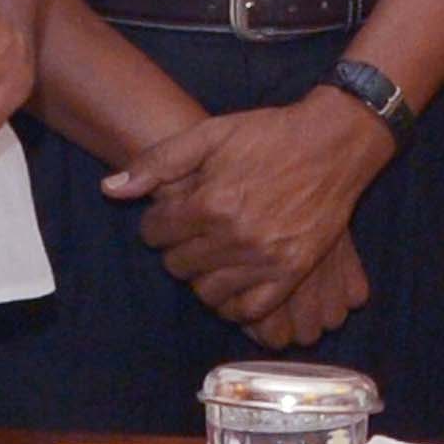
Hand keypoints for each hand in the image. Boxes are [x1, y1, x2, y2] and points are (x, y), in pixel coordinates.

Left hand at [111, 101, 385, 348]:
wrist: (334, 143)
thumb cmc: (269, 134)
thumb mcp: (210, 134)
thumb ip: (157, 161)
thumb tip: (110, 189)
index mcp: (211, 202)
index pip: (155, 233)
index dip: (156, 223)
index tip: (169, 216)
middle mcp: (235, 236)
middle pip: (178, 265)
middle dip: (176, 248)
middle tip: (192, 234)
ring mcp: (266, 259)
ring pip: (207, 292)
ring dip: (202, 276)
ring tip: (211, 256)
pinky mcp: (292, 272)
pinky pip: (249, 309)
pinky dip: (233, 303)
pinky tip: (232, 283)